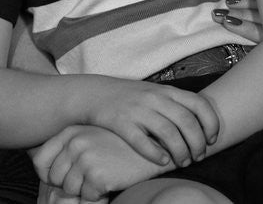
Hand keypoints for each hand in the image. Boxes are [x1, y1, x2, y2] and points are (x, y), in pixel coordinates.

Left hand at [31, 125, 168, 200]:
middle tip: (93, 175)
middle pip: (55, 178)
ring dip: (87, 190)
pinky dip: (99, 195)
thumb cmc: (126, 143)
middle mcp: (77, 141)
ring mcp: (87, 157)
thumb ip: (73, 142)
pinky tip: (113, 179)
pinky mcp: (98, 174)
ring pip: (69, 190)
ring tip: (106, 175)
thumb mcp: (97, 134)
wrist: (158, 146)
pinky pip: (86, 197)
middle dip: (72, 184)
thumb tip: (39, 155)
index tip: (66, 174)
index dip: (50, 173)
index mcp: (74, 131)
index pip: (40, 160)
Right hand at [83, 76, 219, 167]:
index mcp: (169, 90)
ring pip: (167, 132)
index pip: (199, 103)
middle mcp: (156, 98)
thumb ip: (177, 104)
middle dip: (197, 142)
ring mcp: (139, 110)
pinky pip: (141, 141)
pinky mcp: (121, 123)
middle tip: (199, 156)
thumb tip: (201, 124)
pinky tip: (163, 162)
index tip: (213, 139)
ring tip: (184, 162)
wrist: (97, 93)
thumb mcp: (158, 93)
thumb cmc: (133, 97)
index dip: (210, 122)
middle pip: (186, 121)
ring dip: (180, 150)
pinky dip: (155, 153)